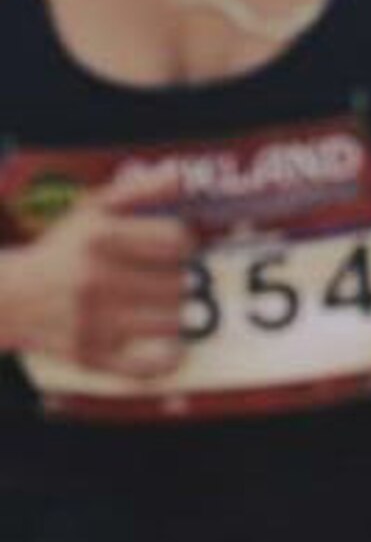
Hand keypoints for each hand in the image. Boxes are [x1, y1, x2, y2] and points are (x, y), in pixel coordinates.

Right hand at [2, 180, 191, 379]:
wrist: (8, 298)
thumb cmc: (62, 250)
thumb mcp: (91, 210)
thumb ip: (137, 190)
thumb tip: (177, 177)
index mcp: (100, 238)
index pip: (178, 241)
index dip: (183, 244)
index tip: (172, 248)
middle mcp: (96, 279)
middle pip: (179, 282)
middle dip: (176, 278)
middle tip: (160, 278)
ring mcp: (93, 321)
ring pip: (173, 320)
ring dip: (173, 313)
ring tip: (157, 304)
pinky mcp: (91, 356)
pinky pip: (151, 364)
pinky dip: (168, 357)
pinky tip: (167, 345)